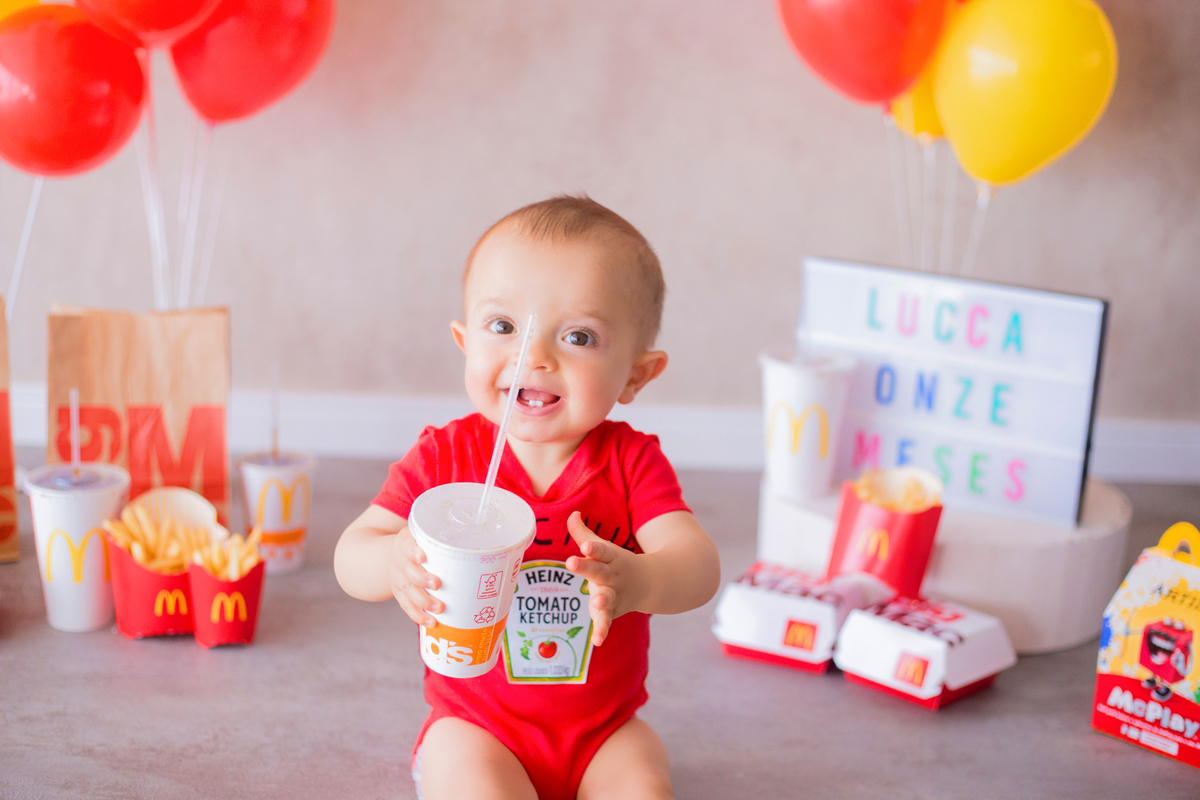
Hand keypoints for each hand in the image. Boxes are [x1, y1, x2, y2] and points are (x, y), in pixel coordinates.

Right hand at [387, 525, 442, 627]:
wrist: (399, 555)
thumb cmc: (421, 545)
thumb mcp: (427, 536)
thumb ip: (446, 540)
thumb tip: (479, 548)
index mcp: (405, 542)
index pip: (406, 545)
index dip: (412, 551)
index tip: (422, 557)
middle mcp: (399, 560)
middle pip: (407, 570)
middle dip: (422, 579)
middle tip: (437, 585)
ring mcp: (397, 578)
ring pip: (407, 590)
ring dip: (423, 601)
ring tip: (439, 608)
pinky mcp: (399, 593)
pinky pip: (407, 606)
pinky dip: (418, 615)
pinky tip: (430, 621)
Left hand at [564, 511, 645, 646]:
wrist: (652, 583)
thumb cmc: (617, 563)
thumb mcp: (603, 547)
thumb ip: (584, 533)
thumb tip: (572, 513)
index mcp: (609, 557)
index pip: (600, 550)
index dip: (592, 548)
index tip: (584, 546)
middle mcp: (612, 575)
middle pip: (598, 571)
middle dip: (586, 567)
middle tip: (571, 563)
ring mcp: (614, 595)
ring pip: (607, 598)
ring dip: (601, 601)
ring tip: (596, 603)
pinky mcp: (613, 612)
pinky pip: (606, 623)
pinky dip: (602, 631)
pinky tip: (597, 642)